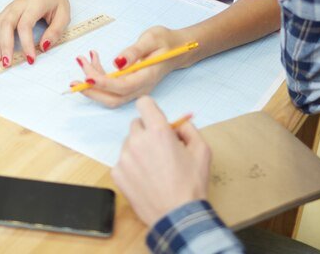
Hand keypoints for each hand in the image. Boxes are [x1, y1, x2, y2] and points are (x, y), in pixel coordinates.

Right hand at [0, 0, 69, 66]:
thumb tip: (44, 47)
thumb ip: (55, 31)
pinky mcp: (5, 12)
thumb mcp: (64, 14)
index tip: (30, 59)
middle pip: (7, 24)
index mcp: (35, 4)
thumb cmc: (54, 0)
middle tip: (7, 63)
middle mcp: (18, 5)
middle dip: (5, 45)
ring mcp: (9, 8)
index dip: (26, 43)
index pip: (25, 25)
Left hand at [73, 26, 183, 107]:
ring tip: (82, 60)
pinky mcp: (130, 85)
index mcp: (147, 76)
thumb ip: (134, 51)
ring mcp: (136, 88)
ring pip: (110, 95)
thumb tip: (117, 63)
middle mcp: (141, 87)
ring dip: (92, 83)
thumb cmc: (166, 41)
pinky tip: (93, 58)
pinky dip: (98, 76)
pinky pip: (111, 87)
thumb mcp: (151, 39)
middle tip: (74, 80)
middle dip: (92, 92)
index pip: (123, 87)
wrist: (178, 48)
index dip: (103, 84)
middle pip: (113, 99)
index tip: (87, 76)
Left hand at [111, 97, 210, 225]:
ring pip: (129, 143)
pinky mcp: (117, 173)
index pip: (144, 103)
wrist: (177, 216)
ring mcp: (124, 157)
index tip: (155, 118)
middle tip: (160, 149)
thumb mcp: (202, 150)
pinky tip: (145, 179)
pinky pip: (123, 161)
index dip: (151, 109)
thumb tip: (178, 125)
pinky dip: (132, 167)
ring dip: (139, 150)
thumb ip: (189, 129)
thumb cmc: (191, 185)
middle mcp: (138, 141)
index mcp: (158, 131)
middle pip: (137, 124)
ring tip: (154, 168)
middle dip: (147, 132)